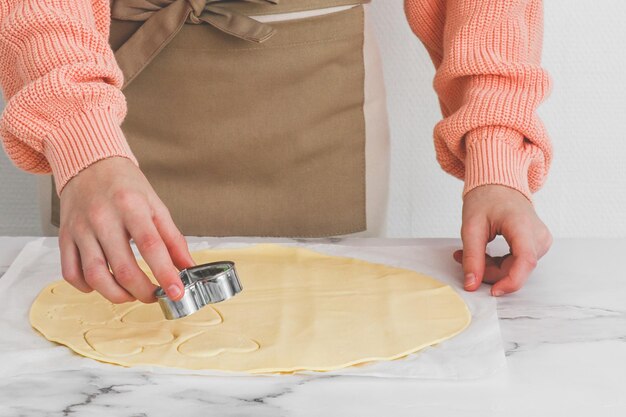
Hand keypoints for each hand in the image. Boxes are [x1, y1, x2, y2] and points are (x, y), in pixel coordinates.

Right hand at [58, 156, 194, 302]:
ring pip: (95, 276)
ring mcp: (81, 229)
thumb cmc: (125, 186)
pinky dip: (87, 287)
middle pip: (122, 268)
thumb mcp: (156, 206)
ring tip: (131, 294)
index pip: (150, 246)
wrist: (90, 164)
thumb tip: (188, 266)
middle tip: (155, 296)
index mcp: (131, 206)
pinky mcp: (65, 237)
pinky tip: (103, 285)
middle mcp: (103, 218)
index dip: (165, 273)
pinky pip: (71, 273)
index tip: (176, 292)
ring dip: (117, 295)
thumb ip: (173, 239)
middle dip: (143, 291)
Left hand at [453, 184, 552, 295]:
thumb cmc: (486, 198)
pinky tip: (481, 253)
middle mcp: (538, 236)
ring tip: (468, 252)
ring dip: (491, 267)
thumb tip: (472, 284)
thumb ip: (472, 257)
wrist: (498, 184)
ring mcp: (540, 241)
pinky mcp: (536, 245)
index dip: (510, 281)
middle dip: (489, 271)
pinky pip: (516, 263)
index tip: (492, 291)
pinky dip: (497, 263)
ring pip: (515, 268)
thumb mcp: (471, 227)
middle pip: (517, 268)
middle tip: (462, 258)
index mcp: (524, 226)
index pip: (526, 261)